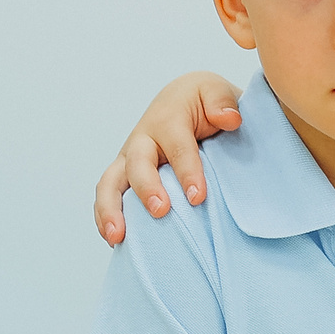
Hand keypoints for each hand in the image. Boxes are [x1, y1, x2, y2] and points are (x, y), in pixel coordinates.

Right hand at [94, 72, 243, 244]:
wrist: (186, 102)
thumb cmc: (204, 101)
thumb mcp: (216, 92)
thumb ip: (223, 101)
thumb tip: (229, 119)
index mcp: (168, 119)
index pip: (178, 147)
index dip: (187, 172)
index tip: (198, 197)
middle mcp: (142, 139)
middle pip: (137, 164)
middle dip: (146, 188)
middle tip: (161, 211)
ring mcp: (130, 159)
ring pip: (110, 183)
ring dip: (111, 209)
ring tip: (116, 237)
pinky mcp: (125, 176)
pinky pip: (108, 196)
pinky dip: (105, 218)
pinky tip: (116, 241)